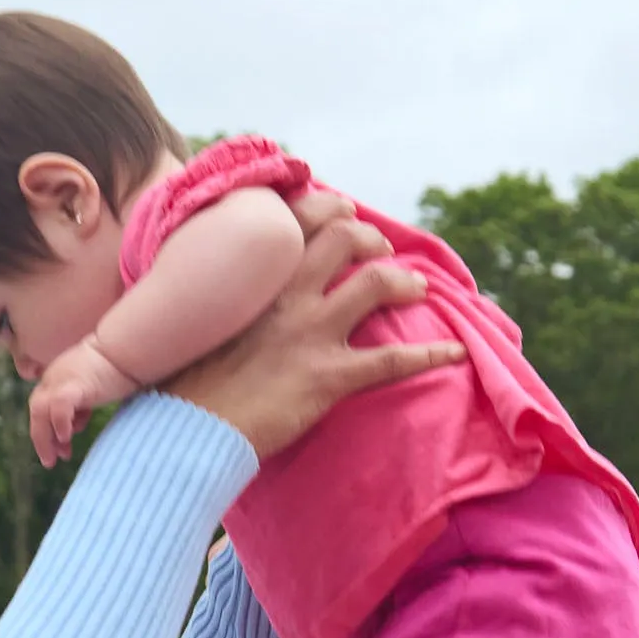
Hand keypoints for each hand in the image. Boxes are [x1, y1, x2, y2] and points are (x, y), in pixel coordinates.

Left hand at [28, 340, 140, 467]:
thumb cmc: (117, 367)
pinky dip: (59, 423)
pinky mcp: (75, 384)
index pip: (44, 407)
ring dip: (45, 437)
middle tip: (50, 461)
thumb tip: (75, 425)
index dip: (49, 429)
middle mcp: (54, 377)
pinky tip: (67, 438)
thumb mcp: (93, 388)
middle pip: (37, 411)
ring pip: (41, 411)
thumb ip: (82, 404)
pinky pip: (59, 406)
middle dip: (42, 438)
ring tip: (54, 458)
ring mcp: (62, 379)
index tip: (62, 446)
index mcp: (57, 378)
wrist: (126, 347)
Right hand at [161, 193, 465, 461]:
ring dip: (405, 281)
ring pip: (376, 284)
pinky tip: (455, 352)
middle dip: (371, 238)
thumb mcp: (194, 319)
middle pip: (345, 238)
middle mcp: (287, 294)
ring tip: (418, 287)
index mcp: (253, 276)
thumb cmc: (183, 381)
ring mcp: (311, 333)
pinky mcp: (329, 377)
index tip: (342, 213)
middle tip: (381, 250)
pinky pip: (393, 361)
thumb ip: (220, 296)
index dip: (330, 209)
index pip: (300, 218)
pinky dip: (430, 354)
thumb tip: (222, 291)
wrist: (188, 428)